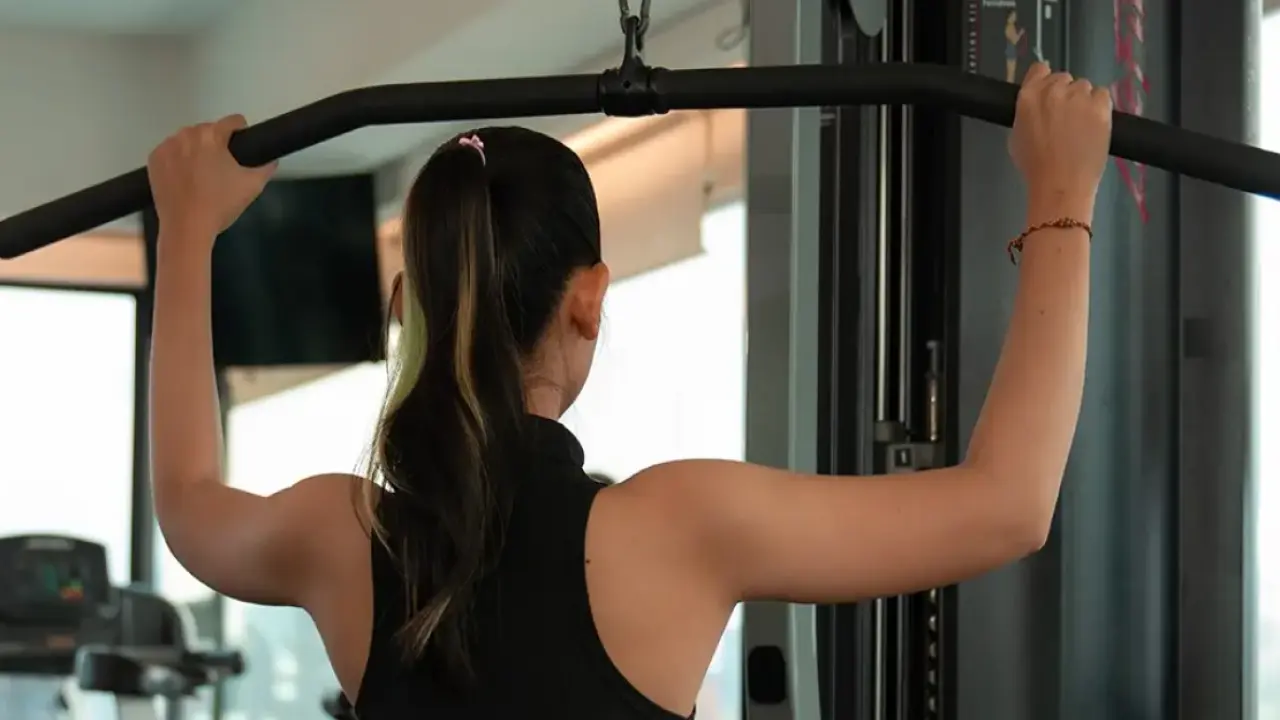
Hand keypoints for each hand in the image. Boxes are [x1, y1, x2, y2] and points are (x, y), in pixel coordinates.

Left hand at [147, 115, 276, 245]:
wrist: (186, 227)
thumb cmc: (221, 205)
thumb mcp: (253, 186)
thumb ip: (267, 167)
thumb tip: (272, 160)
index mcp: (211, 135)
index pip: (233, 121)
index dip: (242, 134)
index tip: (242, 149)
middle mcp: (186, 134)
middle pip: (208, 130)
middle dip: (216, 144)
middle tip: (221, 169)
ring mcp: (166, 146)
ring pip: (188, 140)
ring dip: (196, 150)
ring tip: (201, 176)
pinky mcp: (154, 158)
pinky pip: (171, 152)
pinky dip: (178, 160)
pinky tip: (184, 179)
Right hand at [1010, 63, 1112, 218]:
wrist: (1060, 184)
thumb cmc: (1034, 167)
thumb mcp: (1017, 136)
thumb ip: (1026, 113)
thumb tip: (1037, 107)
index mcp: (1028, 96)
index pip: (1039, 69)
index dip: (1045, 81)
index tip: (1050, 94)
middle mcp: (1053, 90)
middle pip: (1064, 78)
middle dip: (1065, 94)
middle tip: (1066, 117)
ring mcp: (1079, 96)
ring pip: (1084, 87)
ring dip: (1083, 101)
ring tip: (1081, 125)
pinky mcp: (1101, 105)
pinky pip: (1103, 95)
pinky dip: (1100, 107)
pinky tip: (1094, 125)